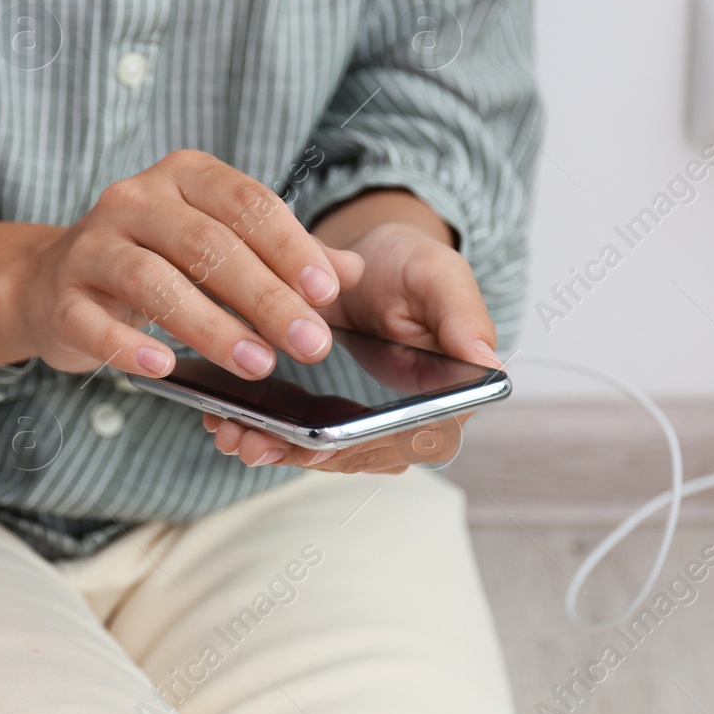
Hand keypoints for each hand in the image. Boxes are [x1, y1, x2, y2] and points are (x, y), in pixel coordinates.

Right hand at [0, 150, 364, 379]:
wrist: (55, 280)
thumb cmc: (158, 259)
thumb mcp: (223, 245)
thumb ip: (285, 255)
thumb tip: (351, 271)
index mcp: (185, 176)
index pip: (247, 203)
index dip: (290, 246)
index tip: (327, 292)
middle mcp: (135, 199)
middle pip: (208, 244)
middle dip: (265, 297)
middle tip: (310, 344)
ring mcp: (92, 245)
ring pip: (154, 280)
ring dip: (210, 326)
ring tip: (258, 365)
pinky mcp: (61, 296)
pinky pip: (94, 322)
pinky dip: (130, 346)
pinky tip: (166, 368)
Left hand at [202, 192, 499, 471]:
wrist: (375, 256)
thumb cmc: (412, 262)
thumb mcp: (439, 275)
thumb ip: (461, 316)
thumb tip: (486, 362)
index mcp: (448, 393)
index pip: (410, 440)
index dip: (363, 448)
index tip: (318, 446)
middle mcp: (410, 420)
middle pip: (359, 456)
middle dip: (304, 455)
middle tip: (252, 443)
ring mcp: (368, 422)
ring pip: (326, 454)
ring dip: (277, 450)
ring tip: (231, 435)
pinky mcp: (332, 415)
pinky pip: (302, 436)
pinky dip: (265, 431)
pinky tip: (226, 420)